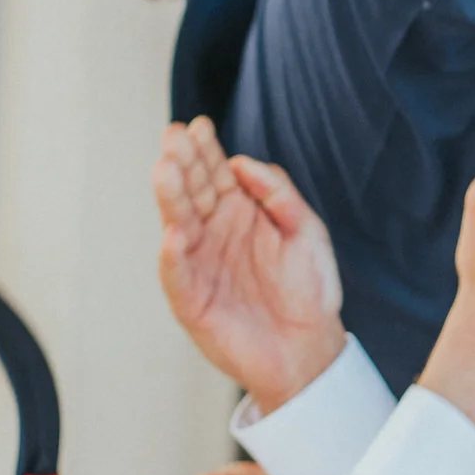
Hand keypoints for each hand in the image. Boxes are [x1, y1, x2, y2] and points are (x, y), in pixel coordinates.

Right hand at [155, 118, 345, 407]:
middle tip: (173, 137)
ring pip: (179, 223)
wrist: (309, 348)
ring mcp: (199, 263)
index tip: (197, 126)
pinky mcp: (191, 299)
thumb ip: (278, 193)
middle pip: (192, 191)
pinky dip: (174, 255)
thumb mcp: (306, 230)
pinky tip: (174, 233)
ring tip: (165, 169)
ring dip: (170, 197)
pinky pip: (178, 274)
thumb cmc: (309, 290)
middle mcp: (213, 231)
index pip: (215, 172)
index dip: (204, 149)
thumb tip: (240, 162)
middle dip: (182, 163)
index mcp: (239, 211)